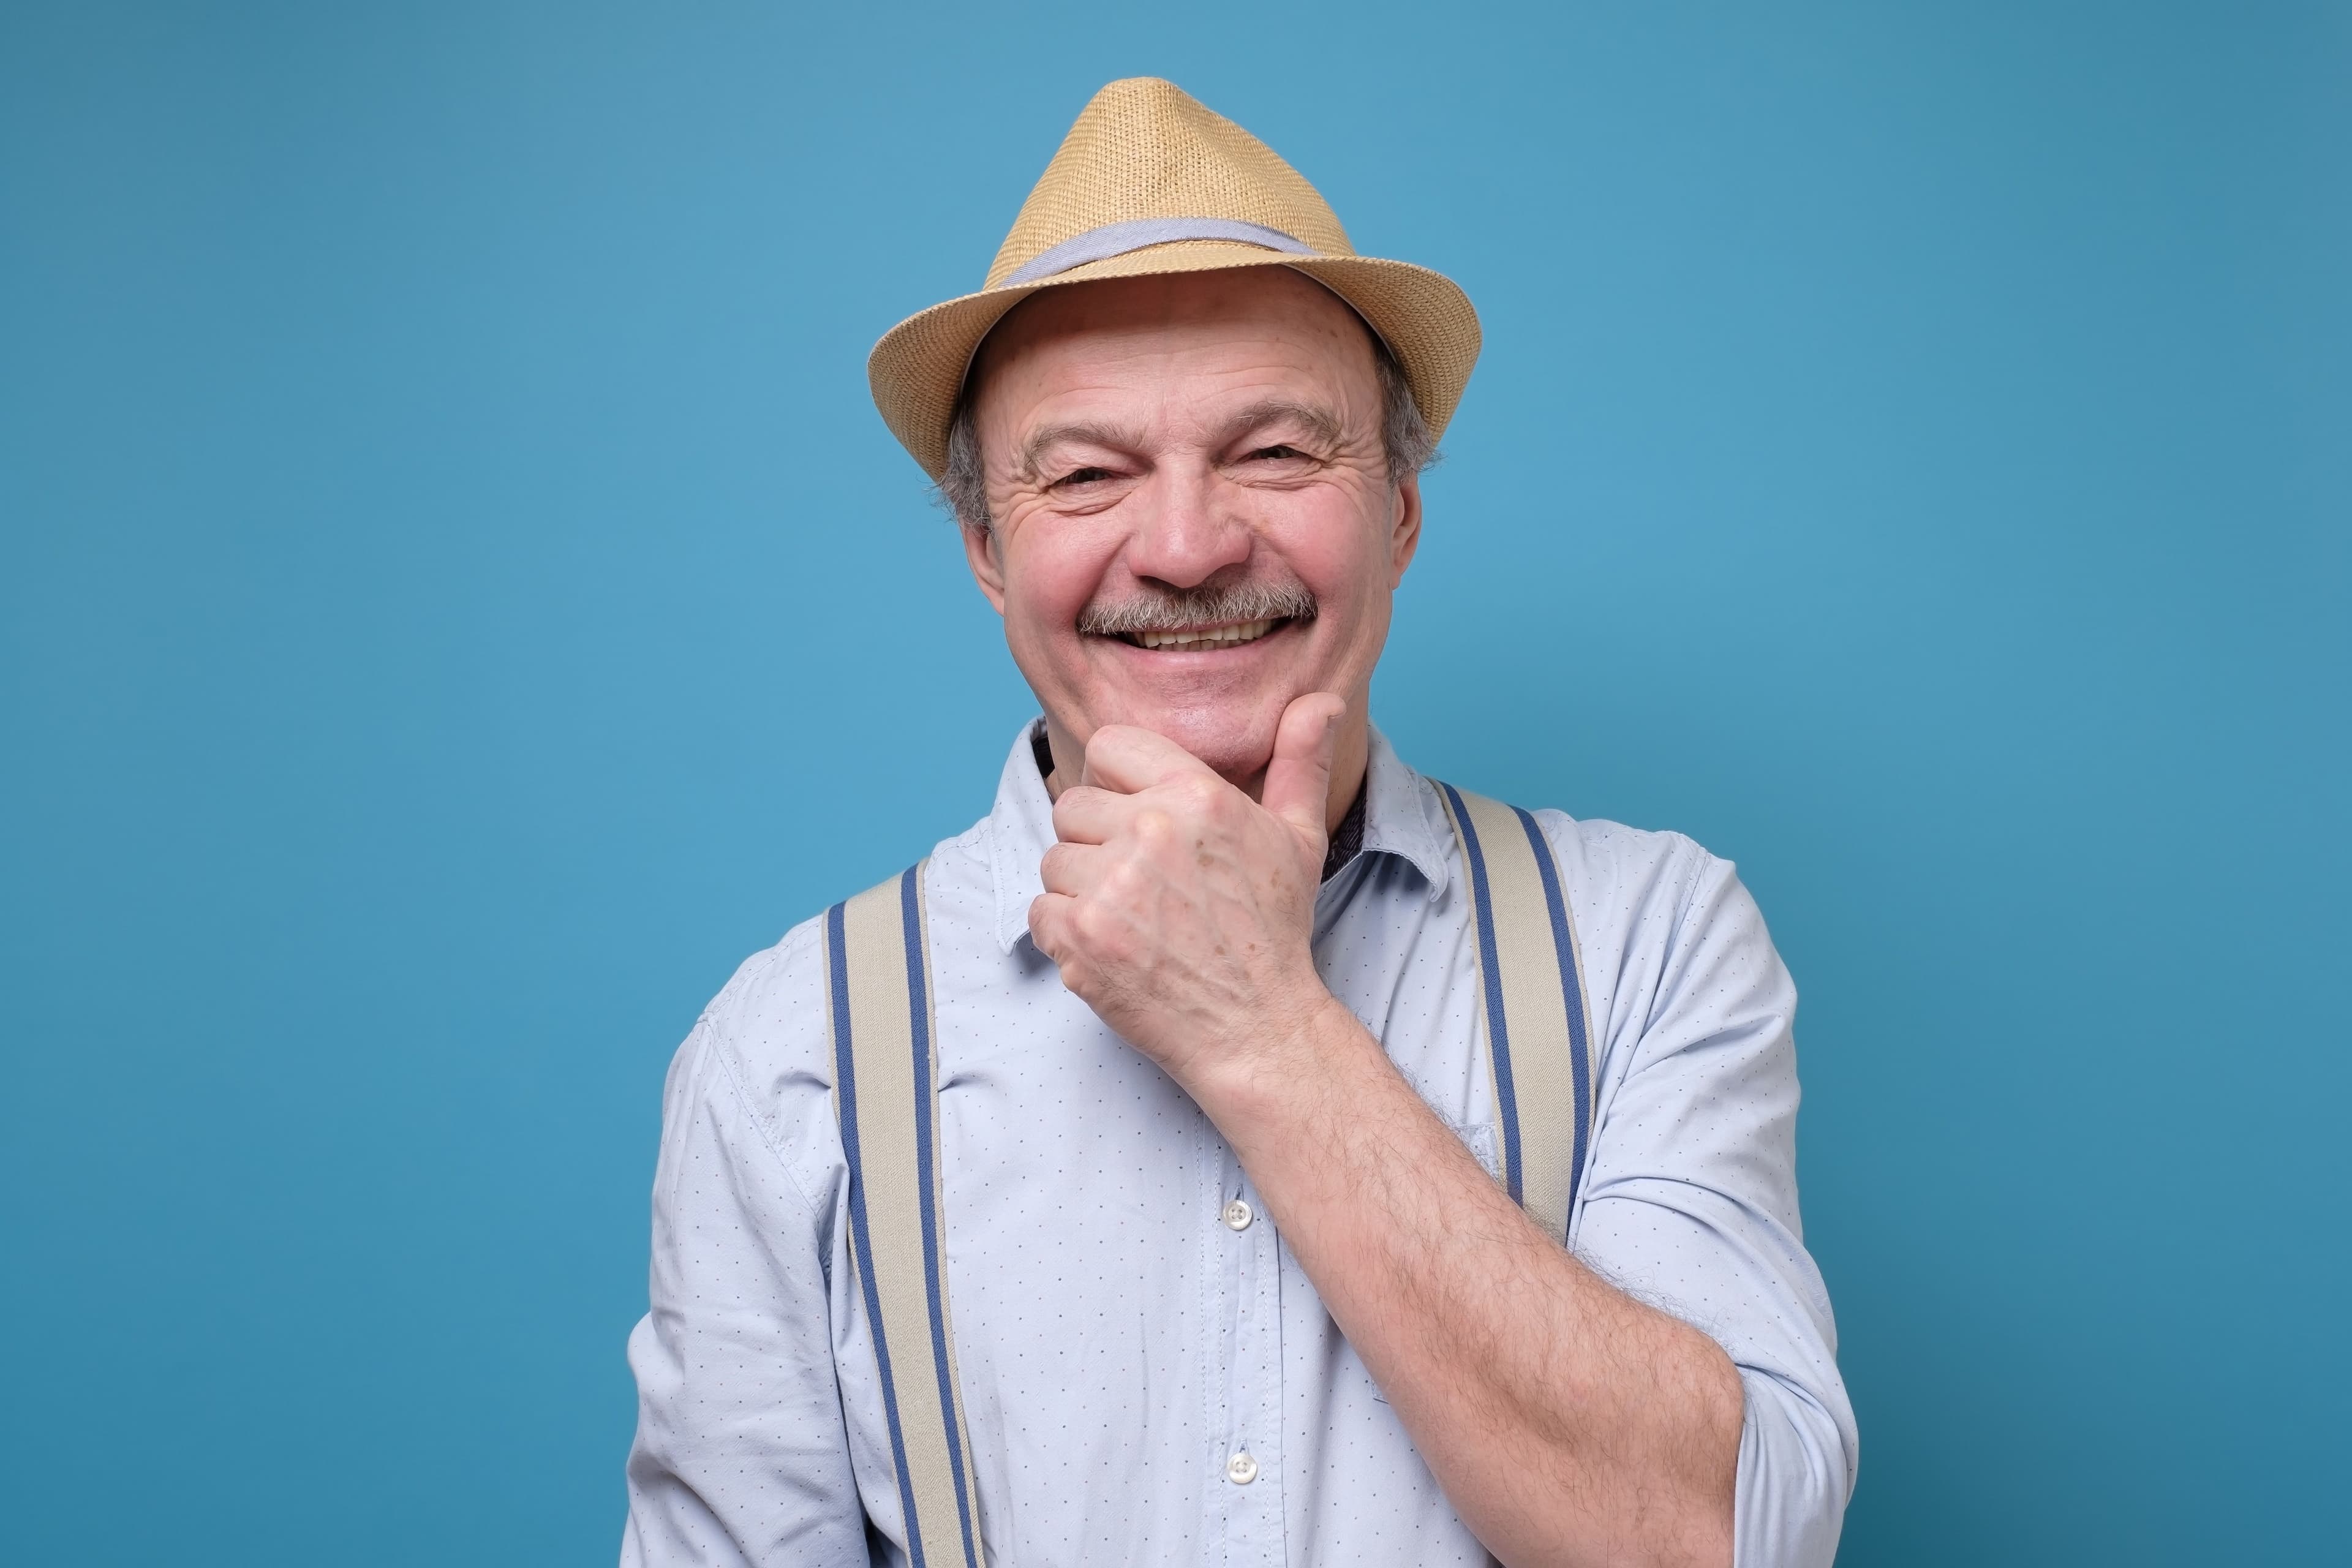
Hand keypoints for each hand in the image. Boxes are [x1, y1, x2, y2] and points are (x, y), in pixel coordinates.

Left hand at [1028, 692, 1347, 1092]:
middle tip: (1141, 882)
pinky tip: (1112, 947)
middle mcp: (1150, 832)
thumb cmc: (1274, 930)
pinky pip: (1039, 910)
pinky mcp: (1081, 938)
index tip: (1140, 819)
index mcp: (1198, 796)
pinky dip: (1064, 932)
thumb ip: (1299, 761)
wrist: (1257, 1027)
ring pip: (1053, 860)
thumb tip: (1320, 699)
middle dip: (1097, 841)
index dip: (1117, 782)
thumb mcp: (1299, 837)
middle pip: (1072, 806)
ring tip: (1132, 918)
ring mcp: (1112, 887)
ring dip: (1080, 889)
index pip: (1109, 747)